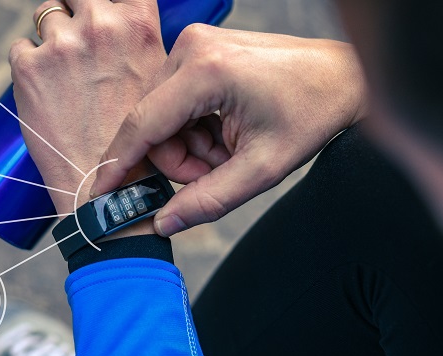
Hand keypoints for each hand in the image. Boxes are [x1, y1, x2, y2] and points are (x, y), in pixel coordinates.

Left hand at [9, 0, 165, 221]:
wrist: (113, 186)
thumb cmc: (141, 138)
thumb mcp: (156, 76)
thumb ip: (135, 38)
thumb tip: (114, 18)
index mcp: (137, 22)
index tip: (95, 7)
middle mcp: (99, 24)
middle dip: (73, 10)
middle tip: (77, 43)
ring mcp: (61, 44)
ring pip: (45, 15)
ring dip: (52, 38)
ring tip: (65, 78)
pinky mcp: (28, 67)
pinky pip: (20, 48)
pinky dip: (29, 66)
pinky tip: (48, 93)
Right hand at [91, 24, 367, 236]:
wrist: (341, 76)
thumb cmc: (311, 113)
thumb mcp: (263, 167)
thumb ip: (210, 199)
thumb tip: (164, 223)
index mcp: (206, 71)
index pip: (143, 124)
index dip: (119, 164)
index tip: (101, 192)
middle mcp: (191, 48)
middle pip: (151, 124)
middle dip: (179, 160)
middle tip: (217, 170)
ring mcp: (194, 45)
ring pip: (161, 116)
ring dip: (189, 145)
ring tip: (230, 150)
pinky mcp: (199, 50)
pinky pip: (175, 102)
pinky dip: (195, 128)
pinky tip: (225, 132)